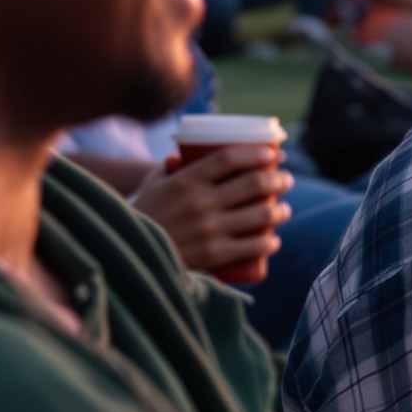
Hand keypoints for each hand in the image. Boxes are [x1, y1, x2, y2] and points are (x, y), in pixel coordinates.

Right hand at [134, 144, 290, 276]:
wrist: (126, 258)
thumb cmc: (140, 218)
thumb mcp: (150, 188)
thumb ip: (166, 171)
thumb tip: (179, 156)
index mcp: (185, 180)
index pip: (229, 158)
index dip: (255, 152)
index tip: (271, 153)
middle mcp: (200, 202)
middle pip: (252, 183)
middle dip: (277, 180)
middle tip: (285, 181)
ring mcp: (208, 229)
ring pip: (259, 215)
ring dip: (279, 212)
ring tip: (284, 211)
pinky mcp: (213, 256)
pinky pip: (251, 247)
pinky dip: (269, 243)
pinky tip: (273, 241)